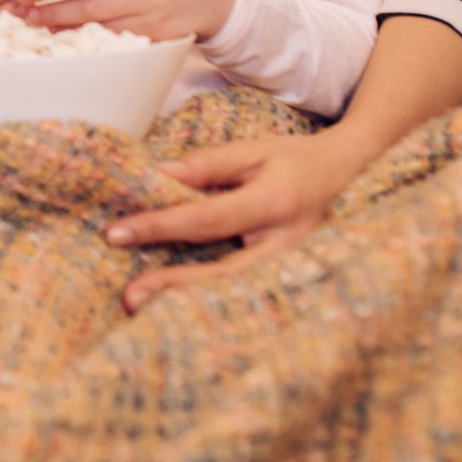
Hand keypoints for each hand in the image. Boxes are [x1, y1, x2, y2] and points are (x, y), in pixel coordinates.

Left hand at [105, 127, 376, 313]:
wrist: (345, 175)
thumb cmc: (292, 160)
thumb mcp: (250, 152)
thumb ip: (204, 166)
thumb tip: (156, 176)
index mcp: (274, 204)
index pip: (206, 220)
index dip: (159, 227)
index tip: (117, 233)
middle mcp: (287, 245)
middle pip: (223, 273)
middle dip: (174, 286)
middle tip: (129, 298)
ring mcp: (293, 269)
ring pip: (235, 294)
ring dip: (190, 303)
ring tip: (146, 309)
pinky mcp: (290, 281)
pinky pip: (244, 295)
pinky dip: (210, 303)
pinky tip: (178, 310)